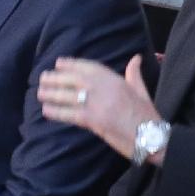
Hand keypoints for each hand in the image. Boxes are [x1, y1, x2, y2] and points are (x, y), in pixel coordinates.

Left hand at [39, 54, 157, 160]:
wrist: (154, 138)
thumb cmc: (148, 115)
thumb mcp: (141, 90)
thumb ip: (134, 73)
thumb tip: (135, 57)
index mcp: (115, 80)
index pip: (88, 67)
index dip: (71, 64)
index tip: (58, 63)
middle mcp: (104, 88)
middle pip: (73, 79)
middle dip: (56, 78)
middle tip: (43, 78)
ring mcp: (98, 104)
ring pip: (68, 95)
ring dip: (52, 94)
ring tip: (40, 93)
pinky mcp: (94, 120)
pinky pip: (70, 114)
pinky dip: (56, 112)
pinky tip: (46, 110)